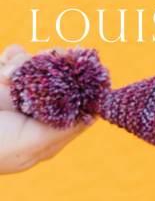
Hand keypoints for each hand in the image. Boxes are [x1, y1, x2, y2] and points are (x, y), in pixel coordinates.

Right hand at [0, 44, 93, 173]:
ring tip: (15, 74)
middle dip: (65, 68)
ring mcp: (20, 93)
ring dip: (33, 63)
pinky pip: (17, 56)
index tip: (98, 74)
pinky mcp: (3, 76)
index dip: (89, 93)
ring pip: (42, 66)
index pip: (78, 111)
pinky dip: (14, 56)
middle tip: (68, 55)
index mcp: (49, 133)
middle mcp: (38, 112)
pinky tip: (6, 68)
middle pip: (64, 84)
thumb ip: (61, 131)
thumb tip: (92, 117)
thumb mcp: (32, 146)